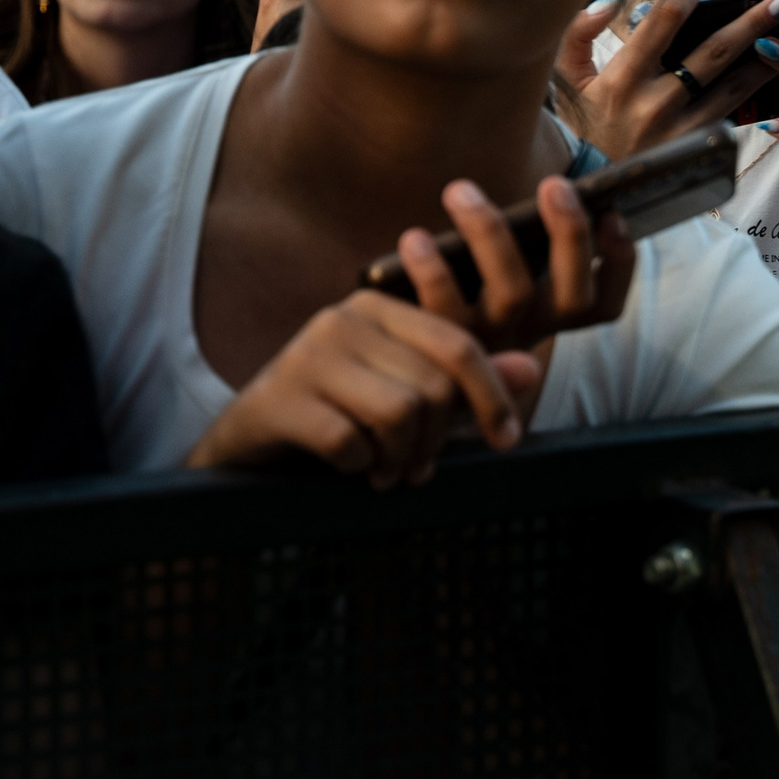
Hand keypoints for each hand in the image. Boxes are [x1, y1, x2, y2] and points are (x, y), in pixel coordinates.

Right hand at [187, 195, 572, 485]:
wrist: (246, 444)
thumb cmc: (336, 416)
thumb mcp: (406, 396)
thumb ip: (463, 384)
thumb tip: (531, 371)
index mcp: (382, 308)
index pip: (459, 344)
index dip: (492, 396)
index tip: (507, 439)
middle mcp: (344, 318)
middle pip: (433, 386)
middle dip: (436, 440)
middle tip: (417, 467)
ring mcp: (308, 354)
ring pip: (399, 412)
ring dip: (400, 458)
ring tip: (384, 470)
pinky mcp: (279, 397)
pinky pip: (350, 441)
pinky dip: (359, 467)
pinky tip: (349, 468)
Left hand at [391, 175, 638, 353]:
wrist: (403, 377)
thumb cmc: (460, 294)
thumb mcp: (500, 275)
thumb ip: (521, 240)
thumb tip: (548, 186)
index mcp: (553, 316)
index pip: (605, 303)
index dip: (619, 261)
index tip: (612, 212)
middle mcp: (531, 331)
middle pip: (571, 296)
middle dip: (571, 235)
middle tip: (555, 184)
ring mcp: (492, 342)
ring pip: (511, 293)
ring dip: (488, 233)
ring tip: (460, 190)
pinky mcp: (445, 346)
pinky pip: (445, 308)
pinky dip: (432, 271)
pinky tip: (415, 238)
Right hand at [555, 0, 775, 157]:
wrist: (593, 192)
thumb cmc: (582, 126)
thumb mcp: (567, 81)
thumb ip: (577, 34)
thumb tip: (612, 0)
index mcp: (621, 80)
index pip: (662, 22)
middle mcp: (654, 105)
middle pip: (713, 52)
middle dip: (751, 22)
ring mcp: (680, 132)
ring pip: (735, 86)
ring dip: (770, 58)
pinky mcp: (697, 152)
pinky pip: (733, 117)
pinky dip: (759, 94)